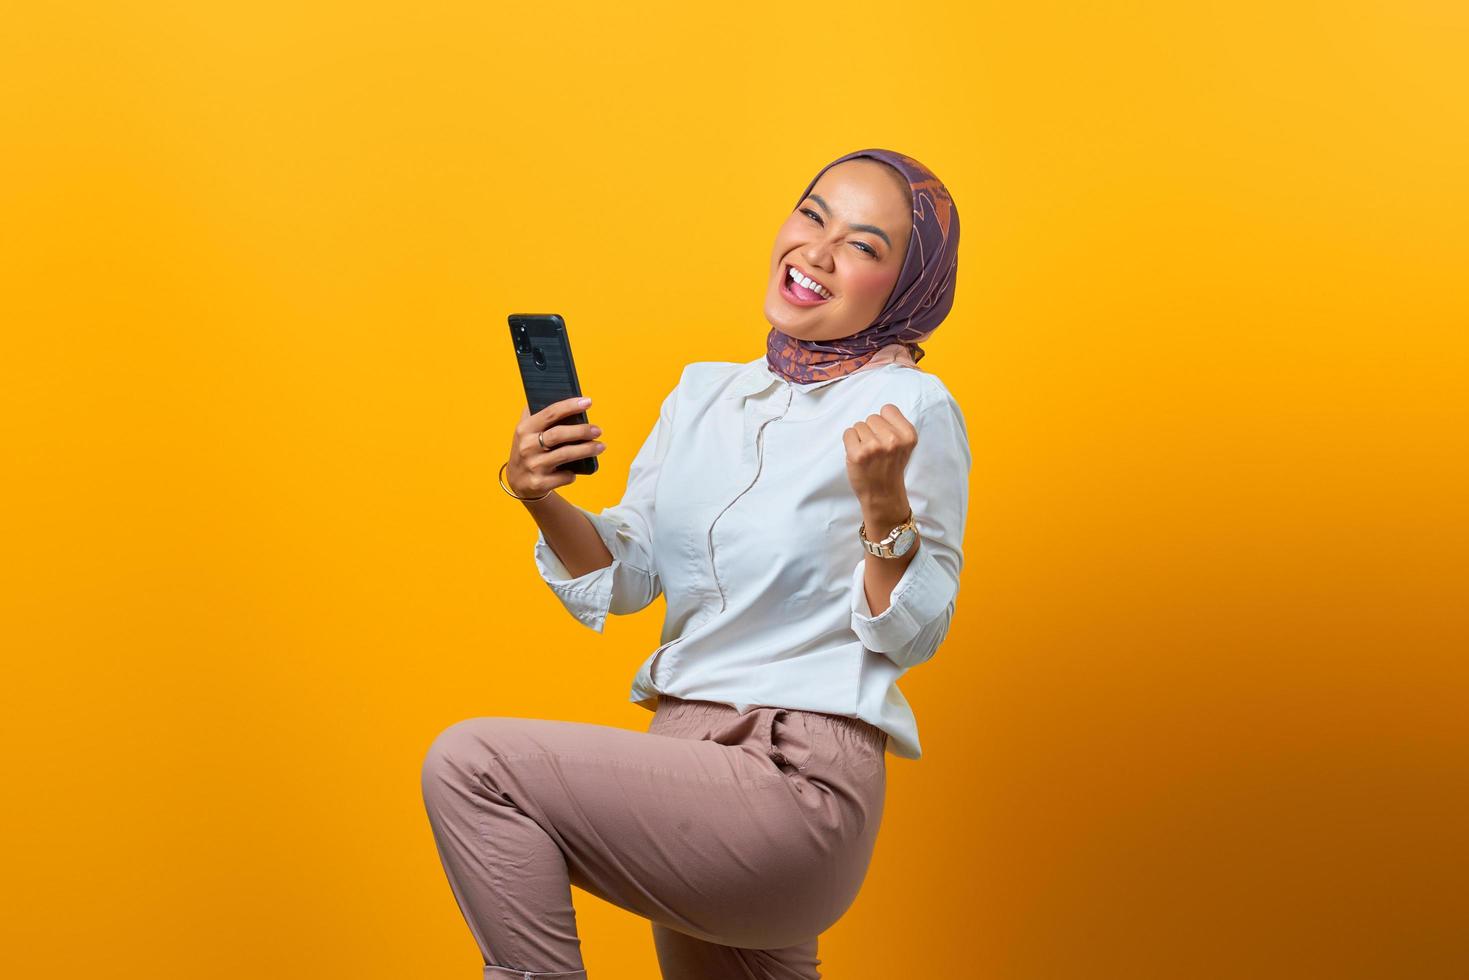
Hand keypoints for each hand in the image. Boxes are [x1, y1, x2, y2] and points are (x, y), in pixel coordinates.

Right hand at [506, 396, 606, 499]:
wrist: (517, 482)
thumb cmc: (528, 450)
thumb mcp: (525, 431)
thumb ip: (536, 413)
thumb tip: (559, 393)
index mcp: (524, 429)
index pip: (550, 413)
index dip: (570, 406)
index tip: (588, 402)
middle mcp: (527, 446)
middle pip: (559, 434)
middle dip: (581, 431)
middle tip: (598, 430)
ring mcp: (533, 465)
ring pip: (565, 455)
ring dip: (586, 450)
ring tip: (601, 446)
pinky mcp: (539, 483)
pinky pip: (564, 476)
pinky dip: (573, 473)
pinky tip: (578, 469)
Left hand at [842, 403, 915, 519]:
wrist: (883, 494)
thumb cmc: (891, 468)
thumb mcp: (904, 445)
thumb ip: (895, 427)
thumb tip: (880, 412)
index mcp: (908, 435)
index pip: (888, 409)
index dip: (884, 422)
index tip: (885, 436)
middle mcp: (893, 440)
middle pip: (872, 417)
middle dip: (871, 430)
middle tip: (876, 449)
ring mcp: (874, 447)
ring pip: (859, 425)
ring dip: (860, 437)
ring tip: (868, 454)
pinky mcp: (858, 454)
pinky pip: (848, 433)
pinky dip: (850, 442)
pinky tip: (858, 454)